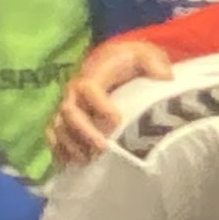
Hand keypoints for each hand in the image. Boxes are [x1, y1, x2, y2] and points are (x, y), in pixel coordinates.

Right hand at [50, 40, 172, 167]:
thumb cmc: (129, 61)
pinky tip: (72, 165)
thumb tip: (165, 77)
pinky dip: (59, 150)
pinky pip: (53, 135)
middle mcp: (73, 91)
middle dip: (84, 132)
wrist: (111, 61)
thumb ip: (153, 63)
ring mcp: (67, 106)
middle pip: (69, 111)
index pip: (88, 88)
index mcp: (92, 75)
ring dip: (71, 145)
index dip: (100, 105)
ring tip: (88, 161)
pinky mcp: (63, 120)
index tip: (117, 121)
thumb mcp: (144, 55)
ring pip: (58, 127)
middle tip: (103, 148)